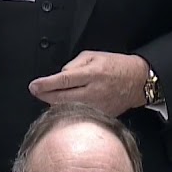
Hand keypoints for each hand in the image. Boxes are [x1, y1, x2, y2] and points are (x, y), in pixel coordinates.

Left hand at [28, 51, 148, 117]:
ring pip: (69, 109)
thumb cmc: (116, 66)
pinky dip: (69, 111)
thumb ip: (74, 64)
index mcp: (92, 73)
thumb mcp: (94, 56)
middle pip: (62, 98)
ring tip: (48, 97)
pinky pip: (80, 116)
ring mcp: (98, 106)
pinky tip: (64, 106)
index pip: (64, 80)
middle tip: (36, 91)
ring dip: (55, 104)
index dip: (46, 84)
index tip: (34, 86)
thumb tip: (59, 75)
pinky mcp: (102, 116)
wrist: (137, 81)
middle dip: (45, 95)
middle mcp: (94, 91)